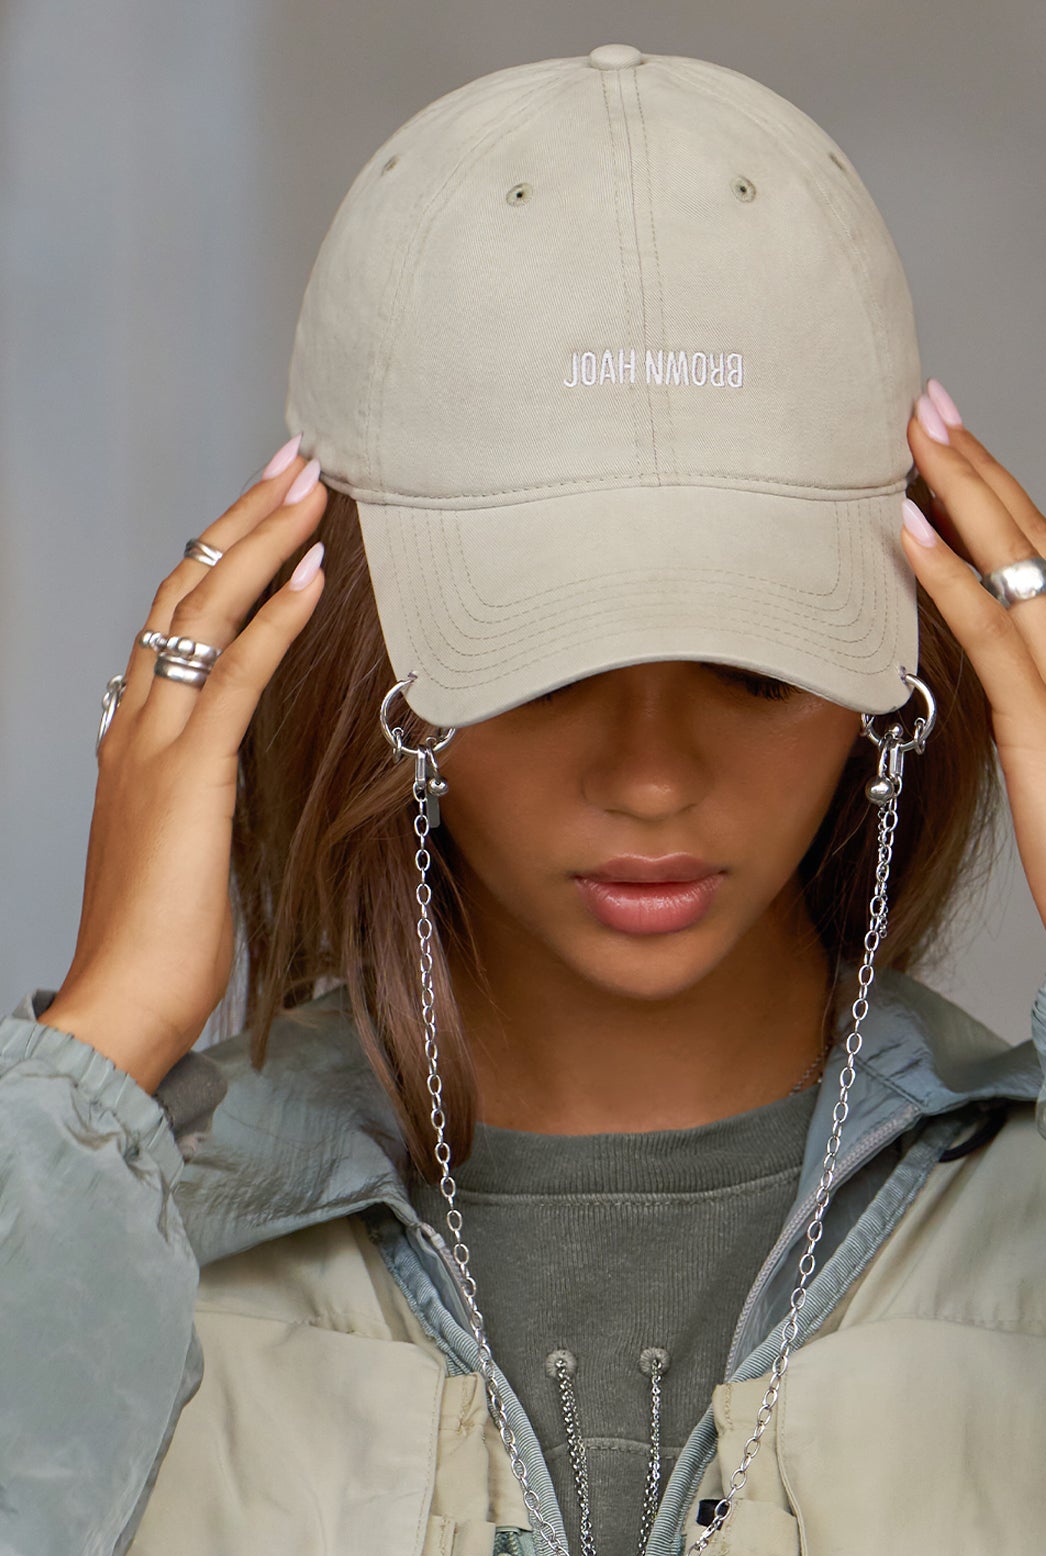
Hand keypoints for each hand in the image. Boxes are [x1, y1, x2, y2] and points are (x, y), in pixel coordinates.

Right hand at [39, 440, 327, 1092]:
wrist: (124, 1000)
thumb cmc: (161, 942)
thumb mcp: (187, 848)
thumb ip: (205, 795)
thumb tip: (237, 776)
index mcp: (133, 741)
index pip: (173, 624)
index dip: (219, 559)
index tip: (266, 510)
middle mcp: (134, 727)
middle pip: (185, 594)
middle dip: (242, 519)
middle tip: (294, 459)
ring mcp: (154, 747)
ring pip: (204, 614)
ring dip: (262, 541)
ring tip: (310, 486)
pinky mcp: (188, 778)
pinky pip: (235, 678)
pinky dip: (275, 619)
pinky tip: (314, 575)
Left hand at [899, 380, 1045, 961]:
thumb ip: (1038, 731)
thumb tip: (998, 710)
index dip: (1004, 505)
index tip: (959, 452)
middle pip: (1033, 542)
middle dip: (979, 467)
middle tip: (928, 404)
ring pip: (1014, 565)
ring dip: (960, 489)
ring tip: (912, 432)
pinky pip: (989, 634)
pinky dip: (946, 577)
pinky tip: (907, 532)